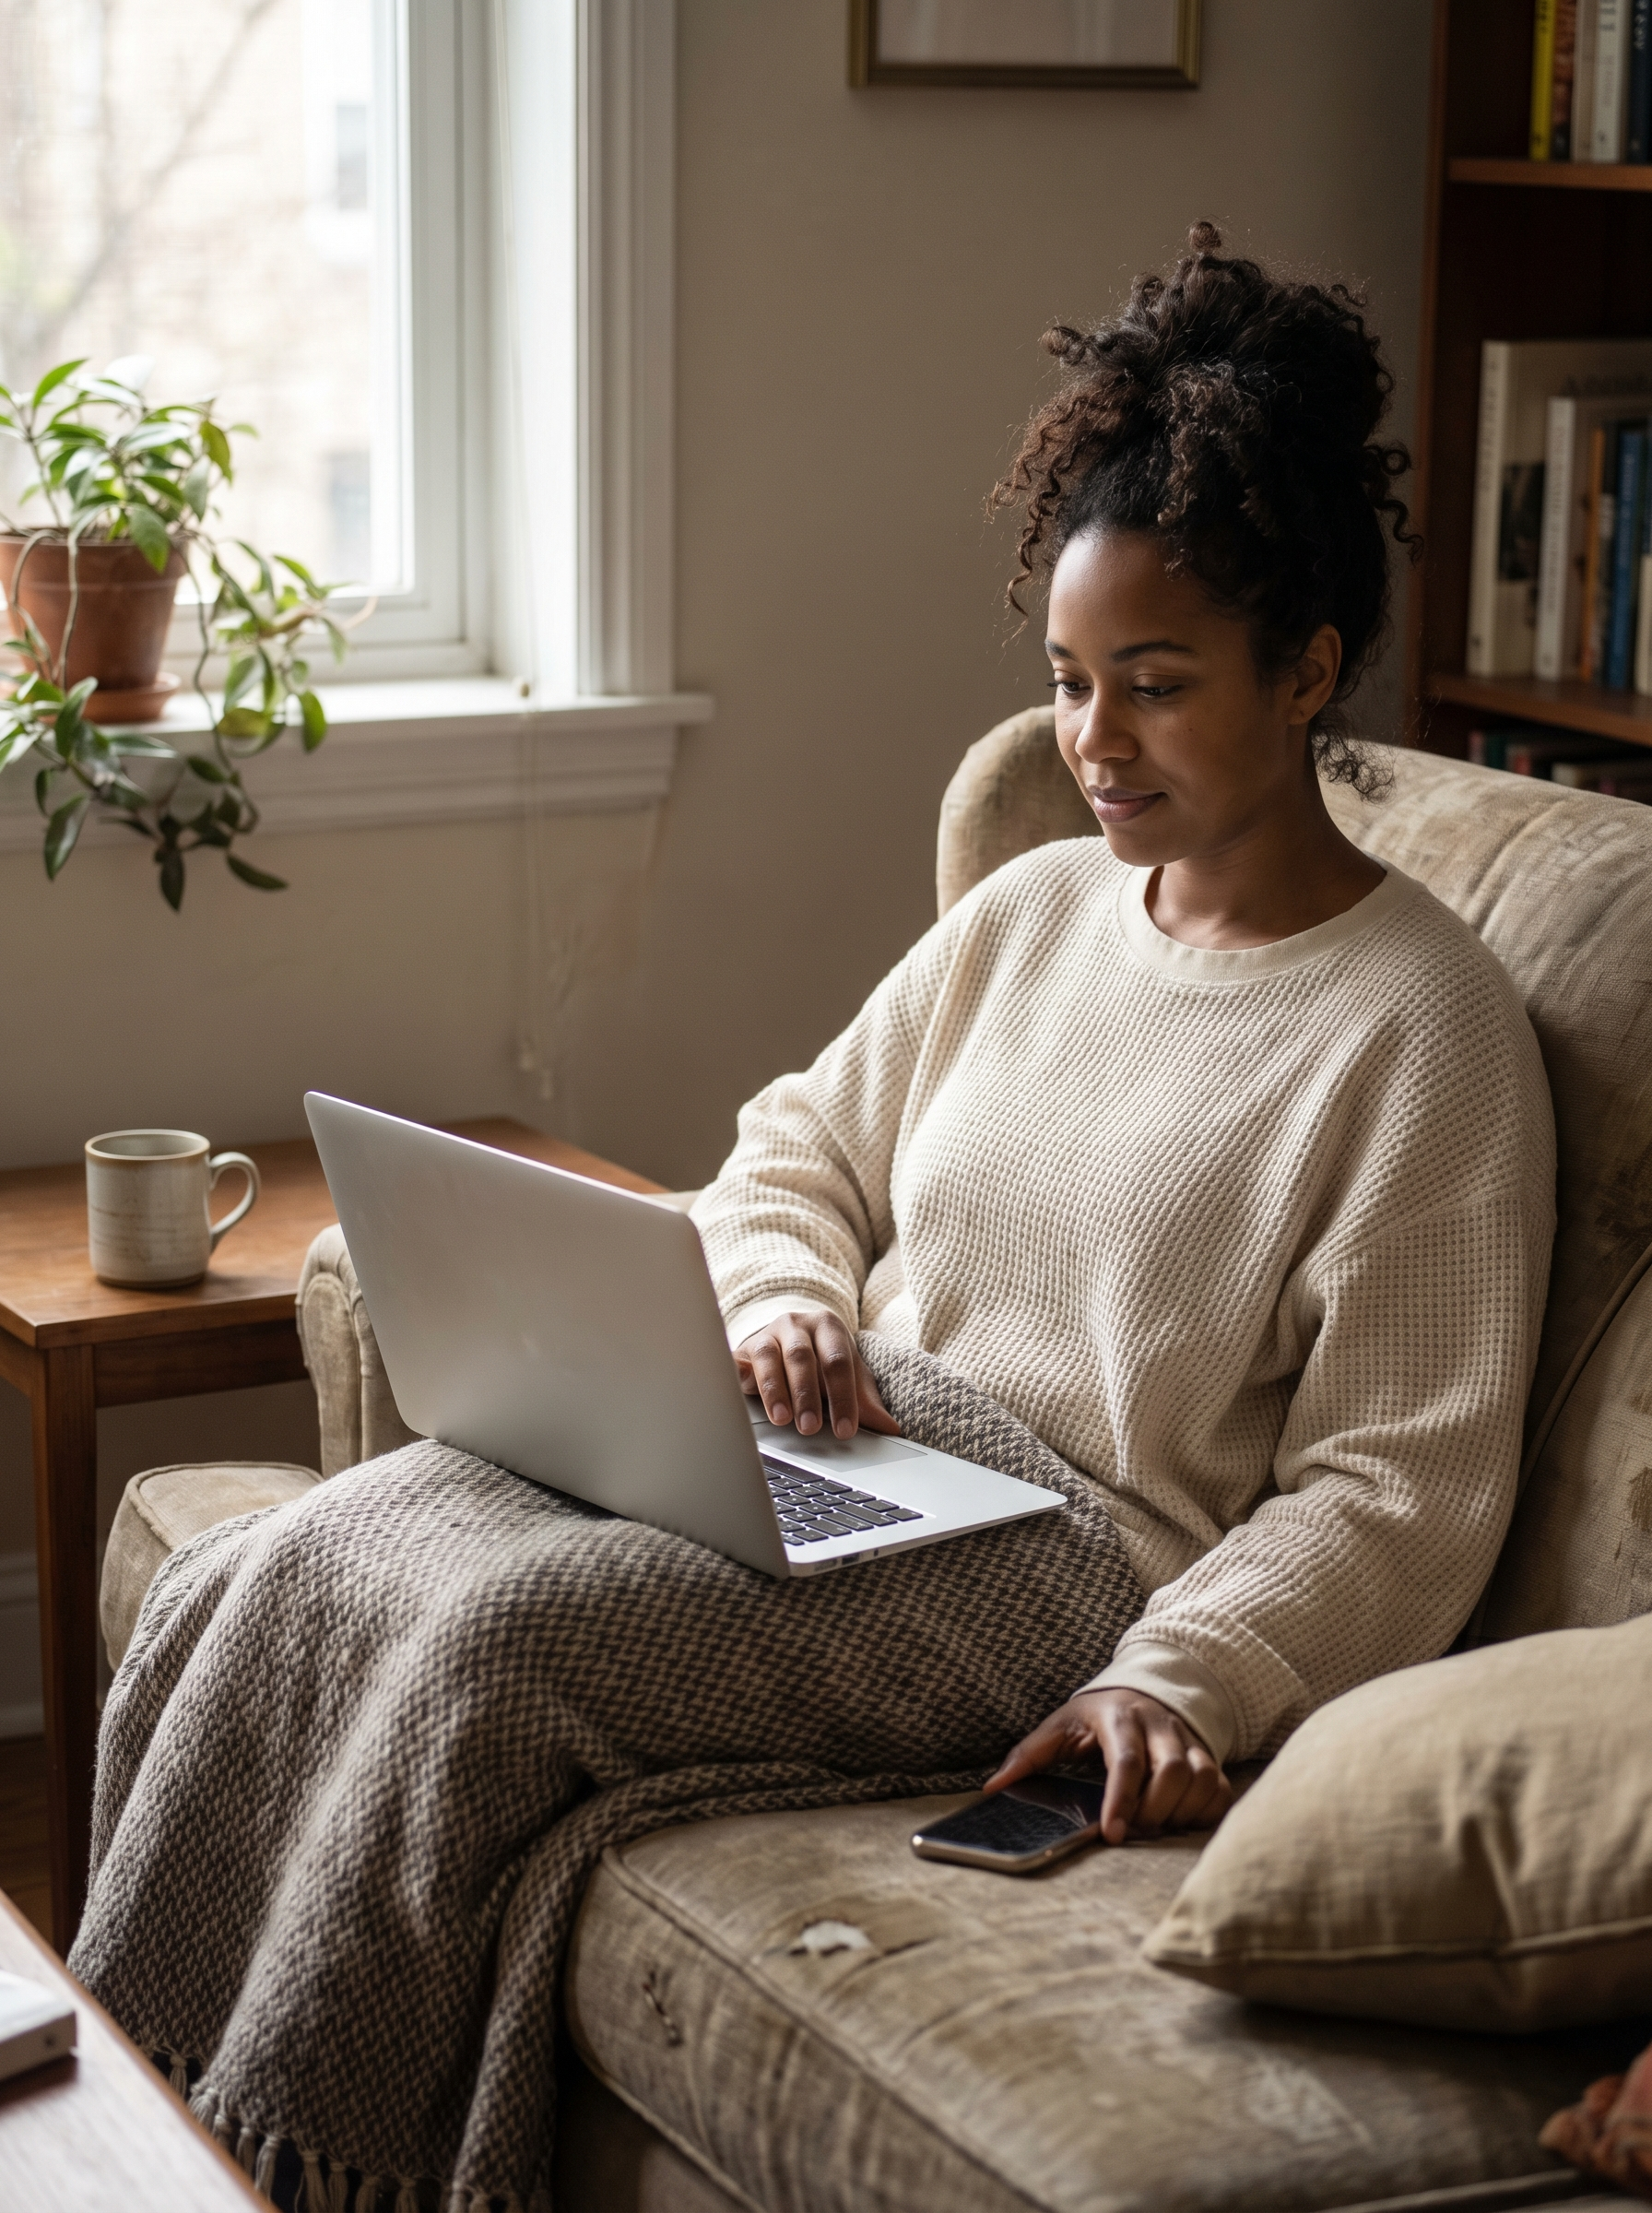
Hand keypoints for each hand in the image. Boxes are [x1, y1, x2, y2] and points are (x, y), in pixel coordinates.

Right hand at [735, 1308, 900, 1439]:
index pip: (837, 1362)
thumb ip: (865, 1401)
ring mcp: (767, 1333)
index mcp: (828, 1326)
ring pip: (769, 1357)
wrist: (786, 1336)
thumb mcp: (849, 1374)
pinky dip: (739, 1375)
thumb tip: (890, 1428)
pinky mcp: (742, 1349)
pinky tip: (742, 1391)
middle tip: (810, 1428)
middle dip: (806, 1395)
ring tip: (782, 1419)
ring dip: (774, 1390)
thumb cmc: (822, 1359)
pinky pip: (738, 1361)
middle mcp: (796, 1324)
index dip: (842, 1397)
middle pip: (802, 1357)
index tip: (843, 1430)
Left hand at [984, 1686, 1231, 1844]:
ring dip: (1180, 1813)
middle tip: (1132, 1831)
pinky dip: (1205, 1812)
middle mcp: (1160, 1727)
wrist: (1145, 1688)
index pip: (1127, 1762)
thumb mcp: (1060, 1726)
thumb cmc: (1096, 1715)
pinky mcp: (1209, 1756)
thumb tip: (993, 1786)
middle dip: (1154, 1811)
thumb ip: (1028, 1755)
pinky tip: (1180, 1822)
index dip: (1121, 1800)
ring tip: (1153, 1827)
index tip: (1112, 1834)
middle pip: (1174, 1772)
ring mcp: (1189, 1741)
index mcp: (1120, 1718)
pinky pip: (1220, 1789)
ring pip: (1201, 1780)